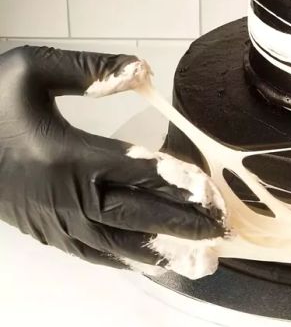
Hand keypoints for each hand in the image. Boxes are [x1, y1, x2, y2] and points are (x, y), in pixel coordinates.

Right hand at [0, 46, 225, 278]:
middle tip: (222, 230)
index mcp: (69, 155)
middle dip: (184, 224)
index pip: (137, 171)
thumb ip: (87, 69)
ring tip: (203, 260)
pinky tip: (153, 261)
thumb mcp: (29, 70)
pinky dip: (129, 260)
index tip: (210, 191)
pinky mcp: (49, 235)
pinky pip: (95, 255)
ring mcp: (58, 221)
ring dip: (165, 252)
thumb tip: (142, 71)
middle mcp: (68, 196)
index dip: (177, 182)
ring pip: (121, 245)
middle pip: (138, 215)